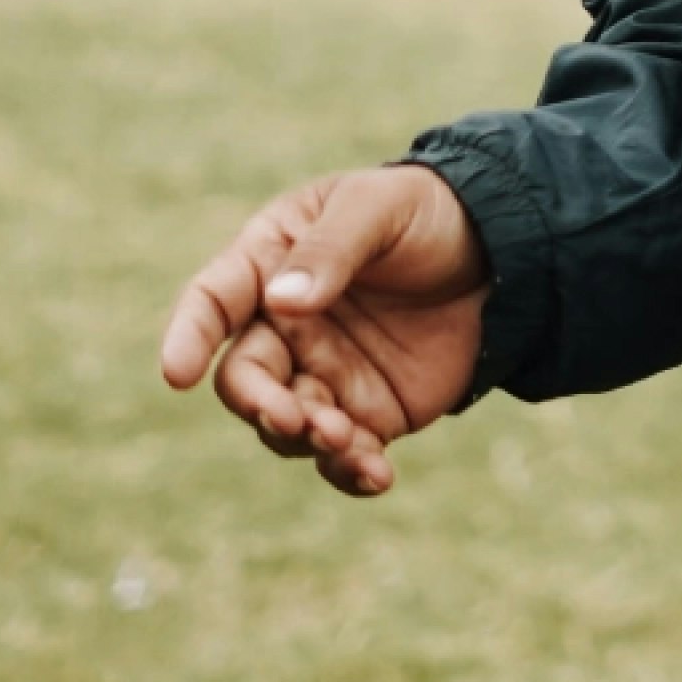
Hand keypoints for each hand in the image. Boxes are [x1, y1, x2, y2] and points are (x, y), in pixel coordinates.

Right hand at [157, 163, 492, 498]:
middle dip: (260, 403)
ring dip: (306, 438)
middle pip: (244, 377)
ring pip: (286, 425)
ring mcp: (322, 373)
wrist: (502, 251)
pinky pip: (341, 454)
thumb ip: (332, 250)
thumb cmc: (426, 213)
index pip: (213, 300)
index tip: (178, 373)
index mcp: (271, 262)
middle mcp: (284, 327)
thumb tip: (281, 300)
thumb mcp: (380, 207)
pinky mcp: (366, 411)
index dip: (189, 335)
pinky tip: (378, 475)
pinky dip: (350, 471)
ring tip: (348, 438)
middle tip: (293, 416)